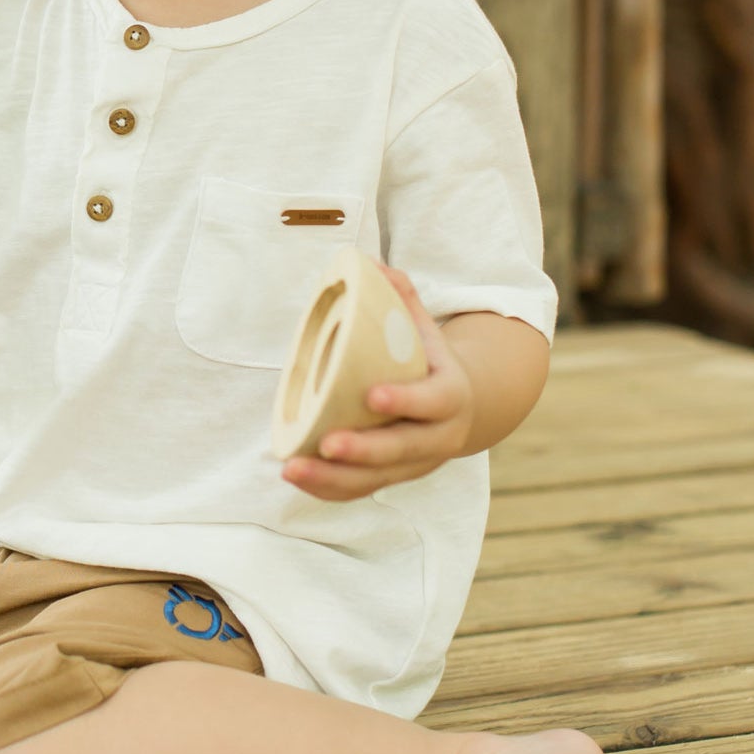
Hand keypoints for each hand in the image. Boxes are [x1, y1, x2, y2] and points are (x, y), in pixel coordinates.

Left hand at [280, 266, 474, 501]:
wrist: (461, 407)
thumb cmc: (428, 361)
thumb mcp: (424, 329)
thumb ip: (401, 298)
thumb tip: (369, 263)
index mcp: (450, 396)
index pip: (432, 400)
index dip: (405, 400)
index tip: (371, 395)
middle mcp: (438, 438)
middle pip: (402, 450)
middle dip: (364, 450)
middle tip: (326, 442)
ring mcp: (416, 464)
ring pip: (377, 479)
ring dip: (334, 477)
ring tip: (292, 467)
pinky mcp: (394, 479)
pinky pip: (359, 490)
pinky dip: (327, 488)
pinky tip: (295, 475)